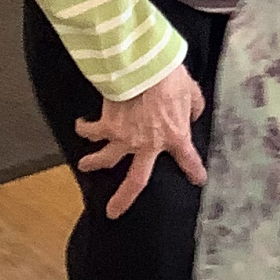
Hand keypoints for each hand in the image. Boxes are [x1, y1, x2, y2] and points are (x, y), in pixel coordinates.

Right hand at [76, 63, 206, 218]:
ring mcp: (124, 139)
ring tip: (85, 165)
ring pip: (105, 160)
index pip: (188, 159)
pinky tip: (81, 127)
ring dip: (93, 163)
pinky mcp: (107, 125)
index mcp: (174, 137)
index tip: (198, 180)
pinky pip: (92, 132)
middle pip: (136, 181)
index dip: (194, 171)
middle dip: (124, 199)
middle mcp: (148, 145)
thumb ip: (193, 108)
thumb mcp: (192, 92)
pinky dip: (84, 129)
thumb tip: (192, 114)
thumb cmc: (170, 77)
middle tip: (113, 212)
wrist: (143, 67)